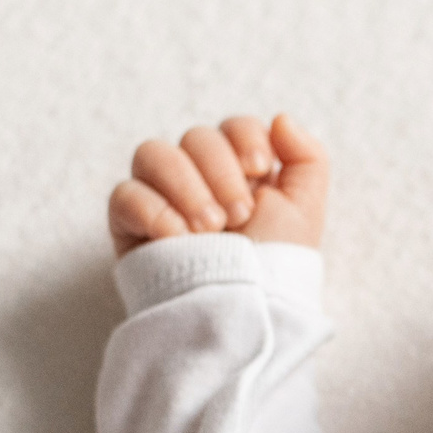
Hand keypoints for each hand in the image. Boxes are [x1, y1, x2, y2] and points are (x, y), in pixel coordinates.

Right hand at [108, 113, 328, 255]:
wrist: (243, 313)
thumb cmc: (275, 268)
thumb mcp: (305, 212)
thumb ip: (307, 158)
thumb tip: (281, 119)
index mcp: (241, 174)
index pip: (234, 126)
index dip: (244, 137)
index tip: (260, 170)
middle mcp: (199, 180)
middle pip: (196, 136)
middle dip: (221, 171)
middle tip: (239, 215)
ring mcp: (162, 199)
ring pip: (153, 153)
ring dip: (187, 186)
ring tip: (210, 228)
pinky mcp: (130, 225)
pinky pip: (125, 194)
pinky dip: (154, 211)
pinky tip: (178, 238)